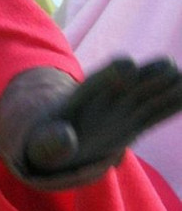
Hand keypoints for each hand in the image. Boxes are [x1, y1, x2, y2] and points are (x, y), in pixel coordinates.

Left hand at [24, 57, 181, 188]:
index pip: (95, 82)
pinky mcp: (135, 124)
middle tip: (169, 69)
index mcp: (79, 98)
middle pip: (130, 83)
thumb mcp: (42, 144)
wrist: (53, 142)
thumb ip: (51, 143)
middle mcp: (106, 99)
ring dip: (168, 87)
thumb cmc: (45, 141)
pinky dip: (173, 105)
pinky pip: (157, 114)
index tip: (126, 66)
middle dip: (148, 75)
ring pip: (150, 95)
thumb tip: (66, 139)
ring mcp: (122, 110)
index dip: (110, 73)